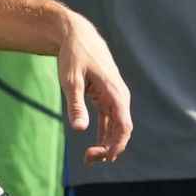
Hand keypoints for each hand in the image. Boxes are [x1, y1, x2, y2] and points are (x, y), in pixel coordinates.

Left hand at [56, 10, 132, 163]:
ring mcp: (115, 97)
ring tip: (89, 159)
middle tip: (88, 160)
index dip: (116, 146)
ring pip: (116, 127)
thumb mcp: (71, 81)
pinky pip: (110, 121)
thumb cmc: (74, 56)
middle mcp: (120, 96)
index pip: (124, 126)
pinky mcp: (107, 97)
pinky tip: (94, 148)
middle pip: (122, 130)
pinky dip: (104, 135)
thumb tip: (79, 129)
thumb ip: (76, 105)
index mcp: (115, 93)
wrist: (77, 35)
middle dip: (109, 148)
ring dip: (106, 144)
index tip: (102, 158)